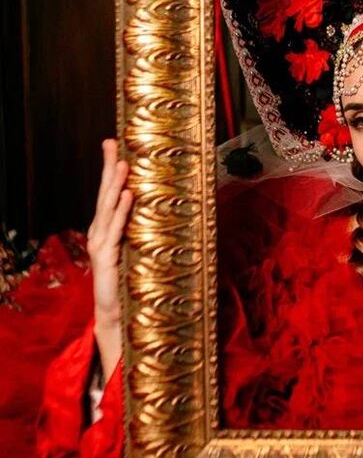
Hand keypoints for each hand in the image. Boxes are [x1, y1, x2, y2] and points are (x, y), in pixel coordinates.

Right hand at [87, 139, 132, 380]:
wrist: (117, 315)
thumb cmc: (129, 282)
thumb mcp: (139, 250)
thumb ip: (145, 230)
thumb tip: (168, 209)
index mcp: (107, 228)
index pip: (110, 192)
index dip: (111, 168)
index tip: (115, 143)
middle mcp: (100, 232)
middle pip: (105, 193)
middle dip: (109, 167)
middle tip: (112, 142)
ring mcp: (101, 244)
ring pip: (108, 207)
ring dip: (115, 184)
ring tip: (122, 162)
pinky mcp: (106, 258)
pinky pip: (115, 230)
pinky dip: (121, 212)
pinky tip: (128, 195)